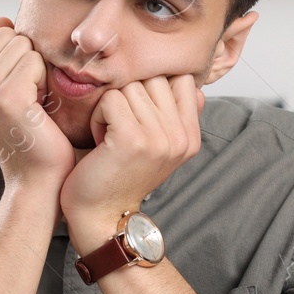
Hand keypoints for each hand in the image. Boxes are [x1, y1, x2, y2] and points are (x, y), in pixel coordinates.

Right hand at [0, 18, 74, 193]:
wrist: (39, 180)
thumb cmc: (33, 137)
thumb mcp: (7, 92)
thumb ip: (1, 57)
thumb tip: (2, 19)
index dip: (17, 56)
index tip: (21, 92)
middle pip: (7, 34)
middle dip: (27, 60)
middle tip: (31, 99)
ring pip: (21, 44)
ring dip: (37, 70)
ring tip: (35, 104)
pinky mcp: (5, 98)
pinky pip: (34, 60)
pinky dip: (45, 81)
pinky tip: (40, 109)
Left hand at [60, 75, 203, 252]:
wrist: (101, 216)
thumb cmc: (122, 175)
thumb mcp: (159, 146)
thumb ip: (177, 115)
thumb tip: (196, 85)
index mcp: (190, 137)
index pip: (181, 78)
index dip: (153, 84)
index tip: (138, 111)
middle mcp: (181, 137)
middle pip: (153, 77)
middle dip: (130, 93)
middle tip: (119, 125)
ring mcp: (159, 138)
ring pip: (131, 86)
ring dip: (111, 105)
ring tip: (110, 133)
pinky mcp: (132, 138)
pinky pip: (111, 98)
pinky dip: (98, 115)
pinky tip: (100, 138)